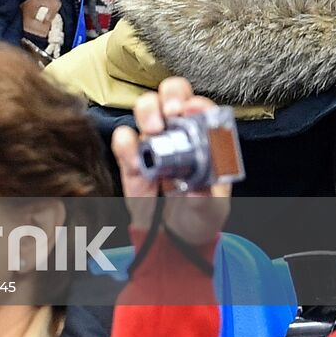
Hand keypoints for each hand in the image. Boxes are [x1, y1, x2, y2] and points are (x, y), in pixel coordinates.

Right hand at [111, 77, 230, 247]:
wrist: (170, 240)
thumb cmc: (197, 220)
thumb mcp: (212, 211)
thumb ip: (206, 198)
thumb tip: (198, 186)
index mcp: (206, 141)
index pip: (203, 109)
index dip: (196, 103)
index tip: (190, 110)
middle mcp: (179, 134)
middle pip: (172, 95)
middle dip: (169, 97)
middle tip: (169, 112)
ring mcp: (153, 143)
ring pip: (146, 107)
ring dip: (147, 112)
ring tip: (152, 130)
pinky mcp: (131, 157)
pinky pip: (123, 138)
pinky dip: (125, 143)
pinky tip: (135, 159)